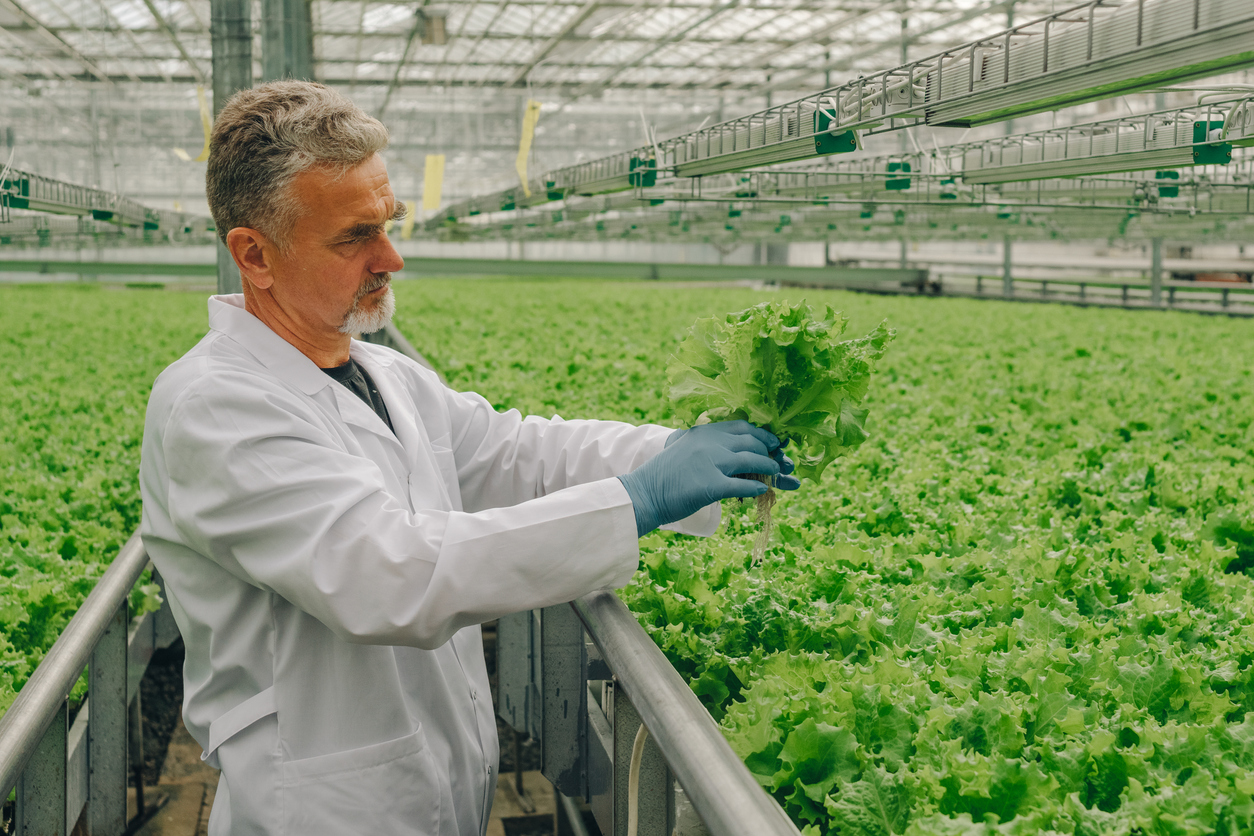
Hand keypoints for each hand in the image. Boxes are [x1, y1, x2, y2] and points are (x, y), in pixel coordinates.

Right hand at [620, 421, 800, 536]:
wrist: (644, 493)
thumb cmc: (665, 474)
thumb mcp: (687, 448)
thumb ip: (709, 445)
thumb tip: (737, 450)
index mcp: (704, 431)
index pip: (742, 426)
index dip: (762, 434)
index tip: (774, 443)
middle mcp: (709, 442)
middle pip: (751, 441)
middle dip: (770, 450)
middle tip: (781, 460)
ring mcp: (710, 463)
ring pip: (752, 460)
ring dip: (769, 467)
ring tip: (776, 474)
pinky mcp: (711, 485)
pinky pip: (743, 485)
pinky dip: (756, 487)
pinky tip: (763, 491)